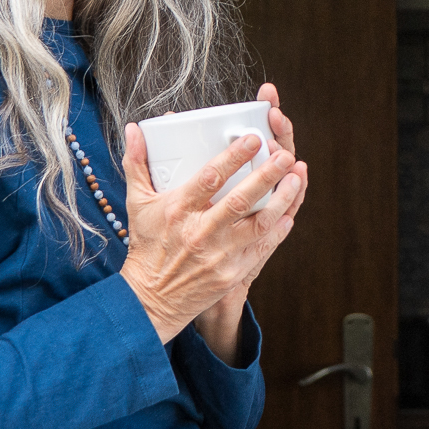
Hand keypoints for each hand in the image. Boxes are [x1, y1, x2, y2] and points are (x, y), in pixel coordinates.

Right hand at [120, 83, 309, 348]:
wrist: (151, 299)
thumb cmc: (146, 246)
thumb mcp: (137, 203)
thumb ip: (136, 163)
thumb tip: (133, 129)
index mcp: (178, 210)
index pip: (209, 178)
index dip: (234, 157)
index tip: (255, 138)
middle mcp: (200, 232)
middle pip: (240, 200)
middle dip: (267, 175)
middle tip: (285, 155)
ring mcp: (218, 255)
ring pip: (258, 224)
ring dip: (281, 200)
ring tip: (296, 178)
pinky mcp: (232, 273)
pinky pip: (261, 248)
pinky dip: (277, 230)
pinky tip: (289, 214)